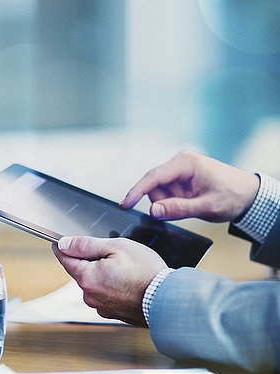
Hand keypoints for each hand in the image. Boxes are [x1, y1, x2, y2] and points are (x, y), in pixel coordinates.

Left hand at [52, 236, 167, 325]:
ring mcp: (102, 306)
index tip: (56, 242)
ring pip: (95, 283)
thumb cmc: (145, 272)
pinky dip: (113, 286)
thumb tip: (64, 244)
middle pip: (82, 271)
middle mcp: (90, 295)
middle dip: (92, 260)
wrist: (167, 299)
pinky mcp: (113, 313)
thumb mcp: (116, 247)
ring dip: (104, 274)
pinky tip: (129, 282)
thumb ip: (87, 245)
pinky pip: (106, 294)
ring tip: (127, 269)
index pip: (66, 259)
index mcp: (87, 277)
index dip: (61, 248)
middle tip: (113, 253)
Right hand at [120, 150, 259, 222]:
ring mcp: (180, 170)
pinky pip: (168, 193)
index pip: (153, 177)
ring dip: (170, 203)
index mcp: (185, 163)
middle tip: (186, 209)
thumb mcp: (206, 207)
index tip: (125, 204)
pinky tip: (191, 203)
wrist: (250, 195)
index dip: (136, 191)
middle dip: (163, 202)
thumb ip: (178, 209)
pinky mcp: (182, 178)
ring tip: (193, 205)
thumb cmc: (233, 196)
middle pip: (154, 186)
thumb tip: (153, 210)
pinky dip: (175, 202)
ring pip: (160, 192)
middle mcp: (180, 163)